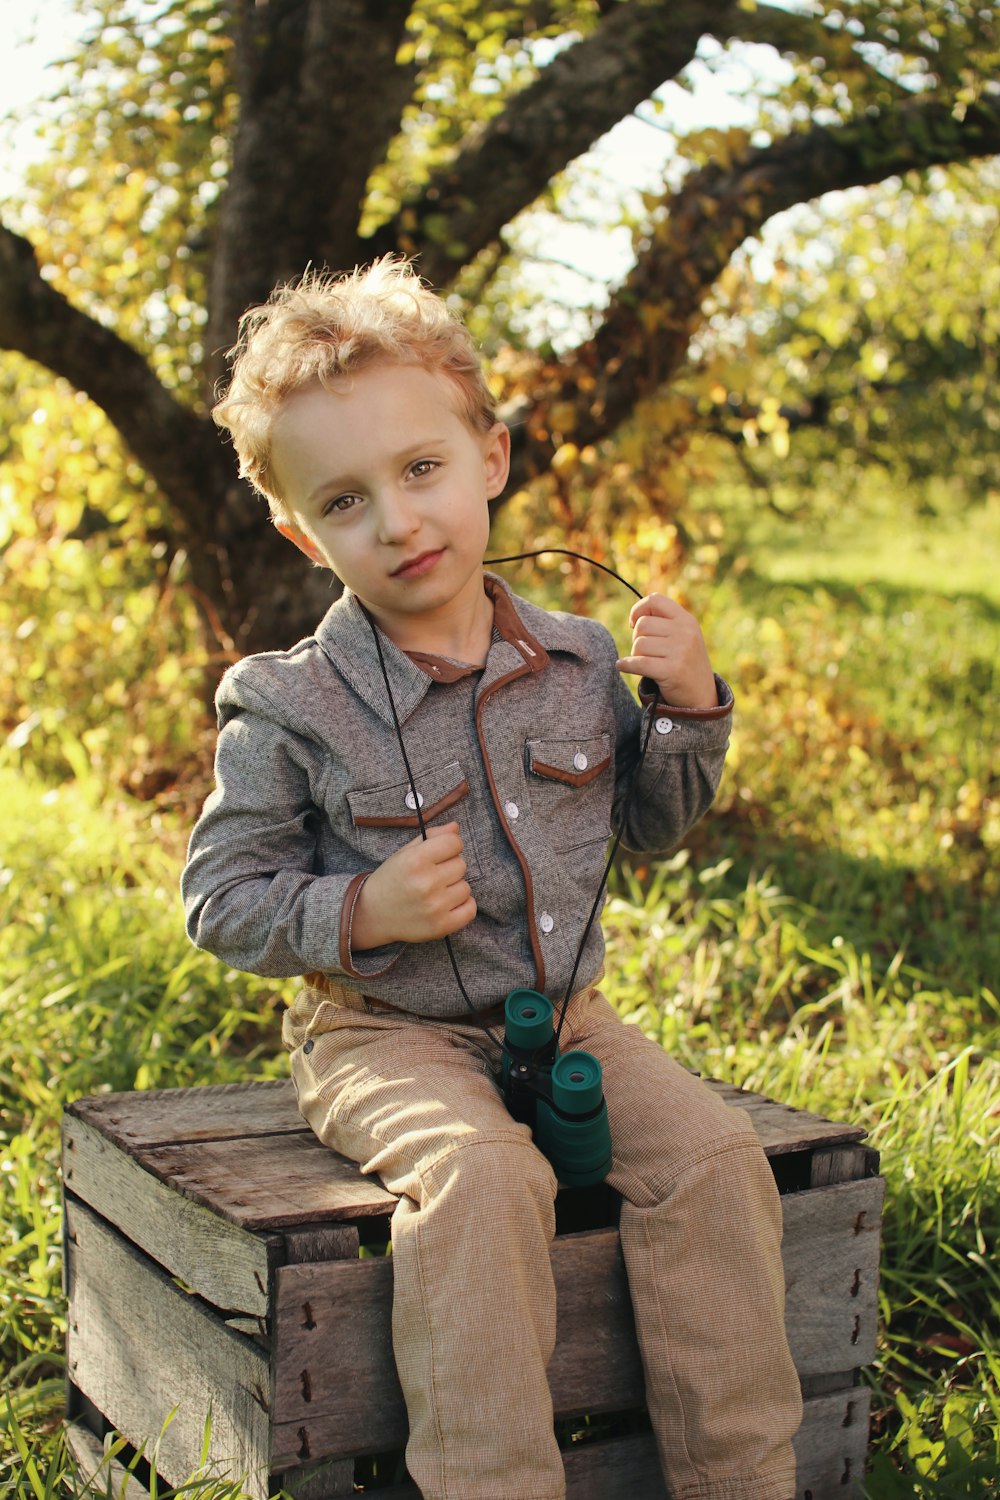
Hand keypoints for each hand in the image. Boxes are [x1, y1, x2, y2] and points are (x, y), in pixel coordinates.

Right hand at [350, 822, 476, 949]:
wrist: (372, 914)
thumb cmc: (390, 880)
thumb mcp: (404, 853)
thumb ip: (431, 837)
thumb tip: (456, 827)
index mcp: (415, 860)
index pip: (454, 842)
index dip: (450, 845)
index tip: (442, 852)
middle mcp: (426, 883)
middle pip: (461, 865)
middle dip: (450, 867)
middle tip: (433, 875)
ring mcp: (434, 906)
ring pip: (466, 887)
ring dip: (454, 888)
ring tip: (436, 892)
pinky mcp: (441, 926)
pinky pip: (470, 909)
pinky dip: (463, 906)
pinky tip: (447, 904)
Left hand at [616, 593, 717, 707]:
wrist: (702, 695)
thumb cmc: (685, 663)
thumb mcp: (684, 636)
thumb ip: (664, 623)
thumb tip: (635, 617)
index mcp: (687, 620)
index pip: (655, 600)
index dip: (638, 609)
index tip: (634, 623)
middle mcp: (685, 632)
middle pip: (642, 625)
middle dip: (637, 638)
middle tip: (646, 651)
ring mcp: (680, 651)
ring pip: (639, 644)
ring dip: (636, 655)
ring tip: (647, 663)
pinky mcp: (672, 671)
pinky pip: (638, 663)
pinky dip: (626, 665)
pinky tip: (622, 666)